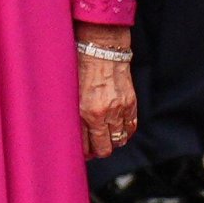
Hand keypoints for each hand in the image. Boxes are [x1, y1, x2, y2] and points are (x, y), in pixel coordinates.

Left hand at [76, 27, 137, 160]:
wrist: (102, 49)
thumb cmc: (81, 68)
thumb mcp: (71, 93)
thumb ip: (76, 114)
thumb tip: (78, 134)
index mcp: (84, 112)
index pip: (86, 146)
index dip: (85, 152)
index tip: (85, 152)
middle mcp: (102, 113)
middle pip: (104, 148)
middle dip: (99, 150)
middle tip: (96, 146)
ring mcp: (119, 109)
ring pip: (119, 140)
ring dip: (113, 141)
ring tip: (107, 136)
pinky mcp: (131, 103)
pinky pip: (131, 127)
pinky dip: (126, 132)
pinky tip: (120, 129)